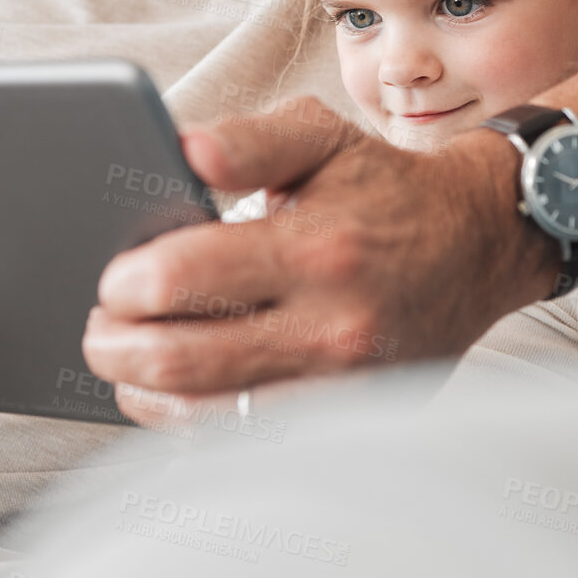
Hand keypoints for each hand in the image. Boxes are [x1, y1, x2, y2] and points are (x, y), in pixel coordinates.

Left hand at [82, 96, 558, 426]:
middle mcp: (333, 326)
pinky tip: (180, 395)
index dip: (126, 282)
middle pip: (184, 361)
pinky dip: (201, 424)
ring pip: (211, 419)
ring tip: (128, 366)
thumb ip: (245, 140)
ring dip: (148, 395)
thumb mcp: (320, 136)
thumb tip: (180, 148)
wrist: (478, 243)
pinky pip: (254, 441)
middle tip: (99, 329)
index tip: (112, 278)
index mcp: (315, 248)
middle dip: (118, 348)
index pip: (183, 277)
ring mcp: (345, 386)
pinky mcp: (354, 420)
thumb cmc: (384, 187)